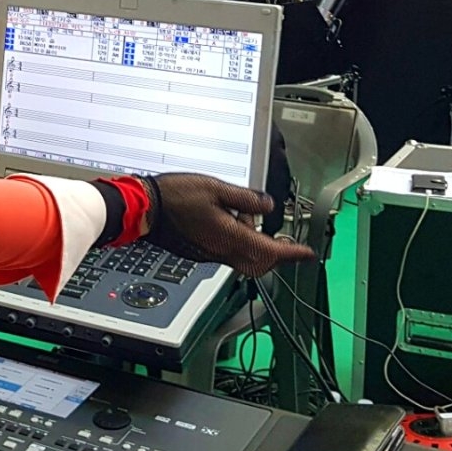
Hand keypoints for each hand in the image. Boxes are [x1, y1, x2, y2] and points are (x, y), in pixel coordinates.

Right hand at [143, 174, 314, 276]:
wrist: (143, 210)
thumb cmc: (174, 197)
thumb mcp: (216, 188)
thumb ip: (245, 198)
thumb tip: (267, 205)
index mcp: (229, 236)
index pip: (270, 251)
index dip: (292, 253)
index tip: (307, 254)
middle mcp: (221, 251)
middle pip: (259, 262)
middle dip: (276, 254)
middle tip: (286, 242)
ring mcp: (209, 254)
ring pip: (244, 258)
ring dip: (255, 244)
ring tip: (247, 216)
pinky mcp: (198, 252)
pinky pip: (227, 253)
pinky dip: (237, 243)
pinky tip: (229, 222)